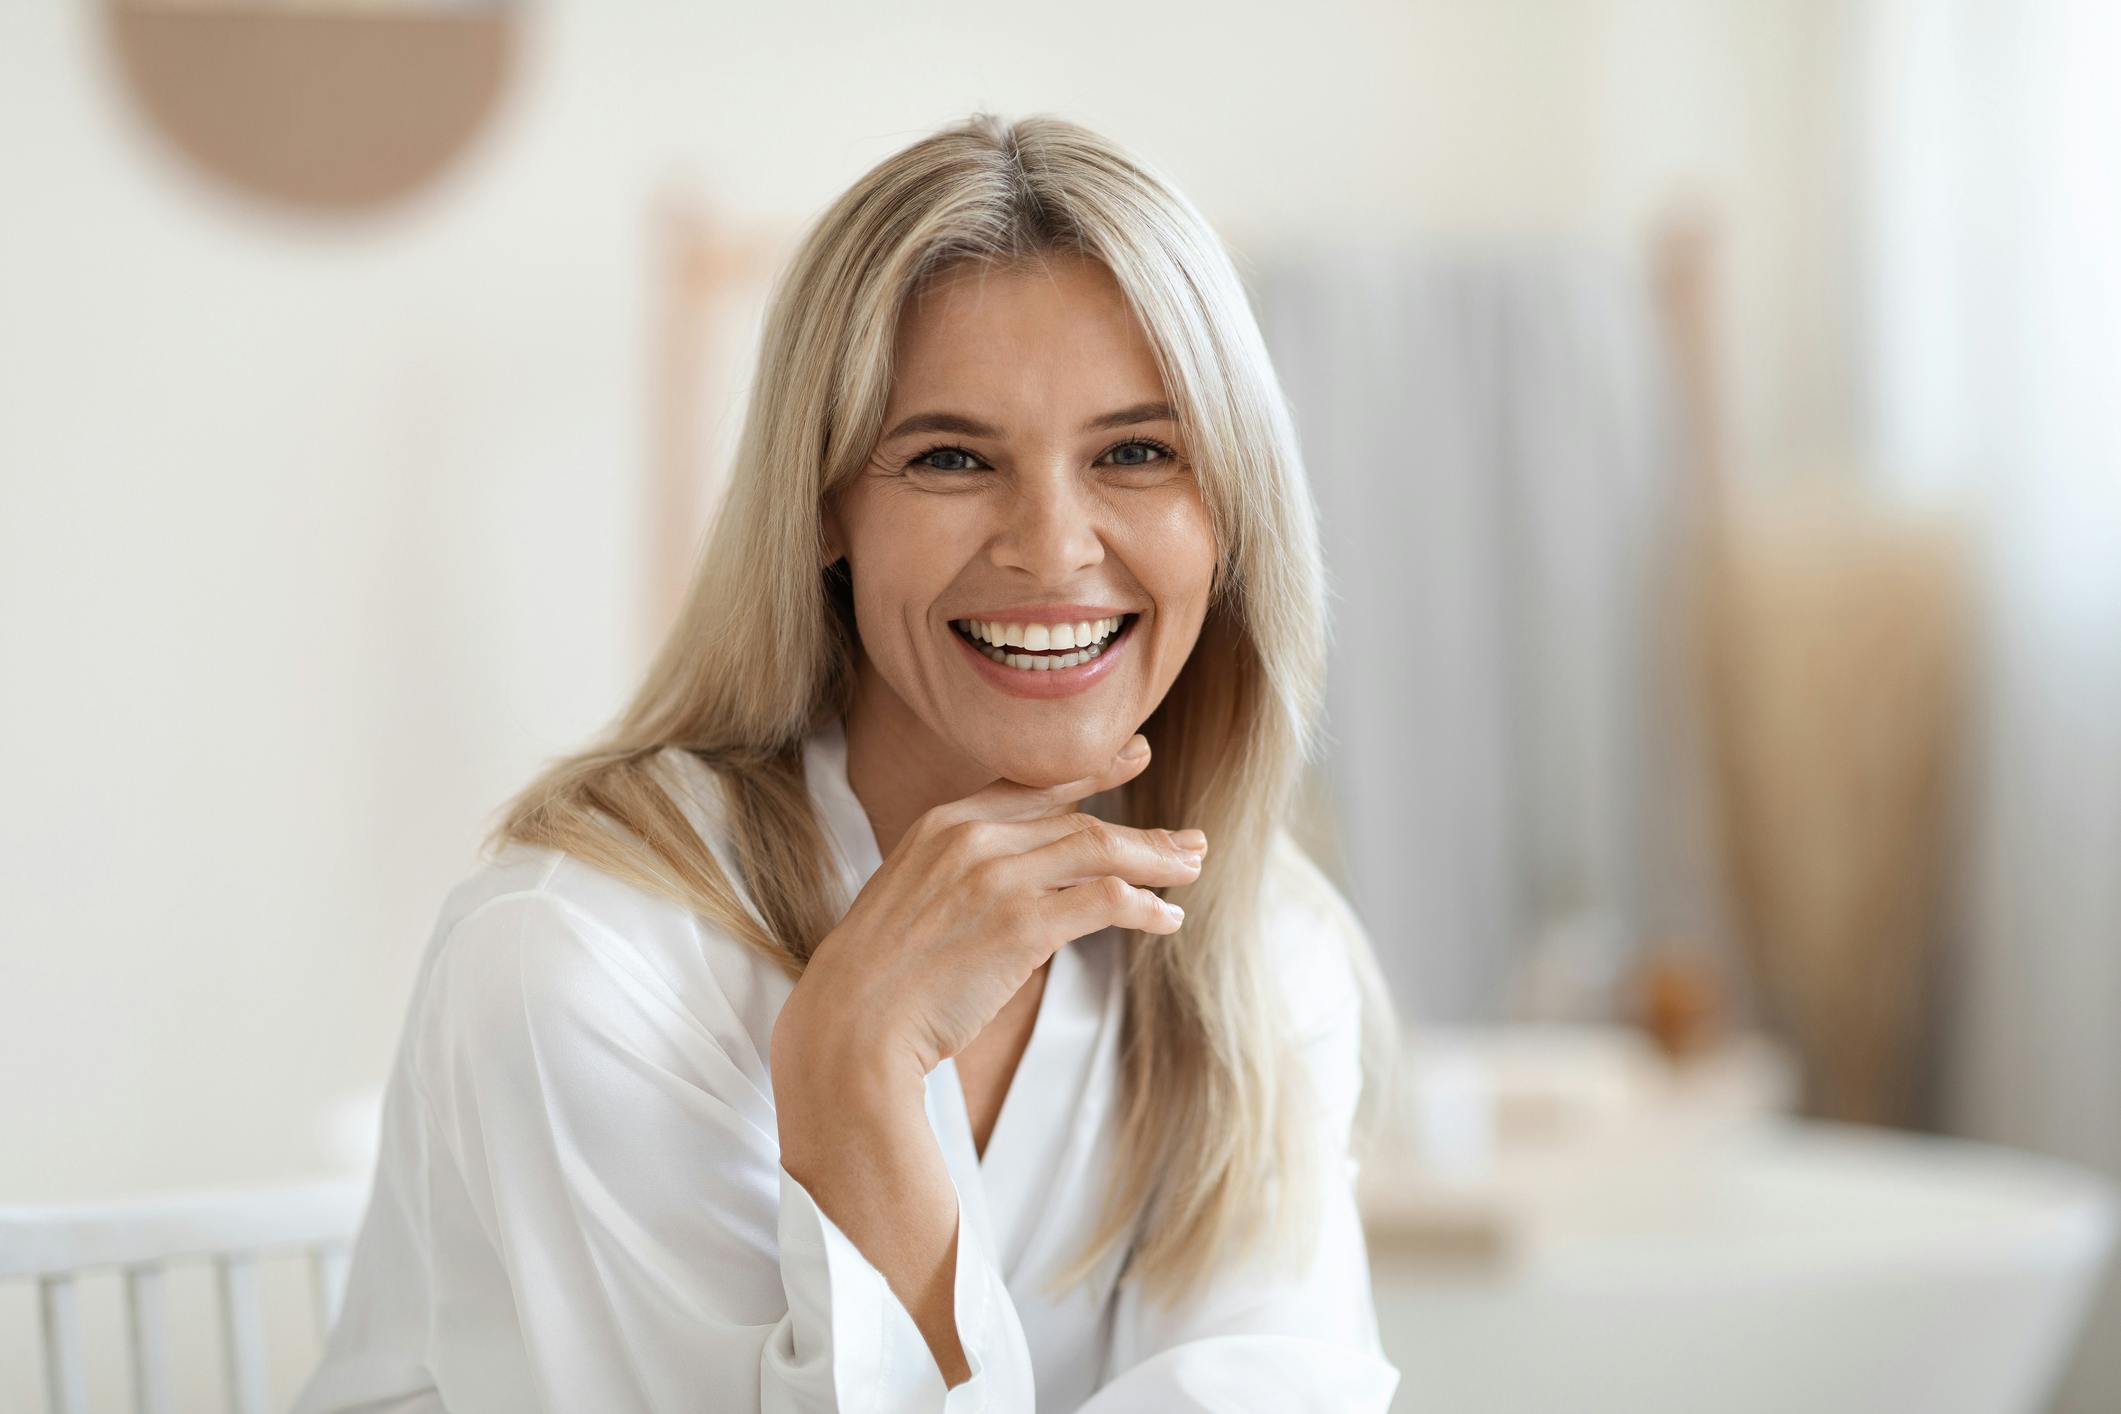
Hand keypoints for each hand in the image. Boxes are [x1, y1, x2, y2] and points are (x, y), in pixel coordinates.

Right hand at [774, 734, 1207, 1085]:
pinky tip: (1165, 920)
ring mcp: (997, 877)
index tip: (1136, 756)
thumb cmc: (878, 978)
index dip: (1093, 772)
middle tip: (1190, 842)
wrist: (850, 1023)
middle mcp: (972, 836)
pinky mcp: (1020, 925)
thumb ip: (961, 873)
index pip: (1034, 784)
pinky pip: (1104, 900)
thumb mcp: (912, 896)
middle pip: (1079, 820)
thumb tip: (1020, 884)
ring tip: (1191, 871)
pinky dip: (1144, 908)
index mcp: (942, 822)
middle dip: (1143, 833)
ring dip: (1156, 861)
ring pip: (1101, 850)